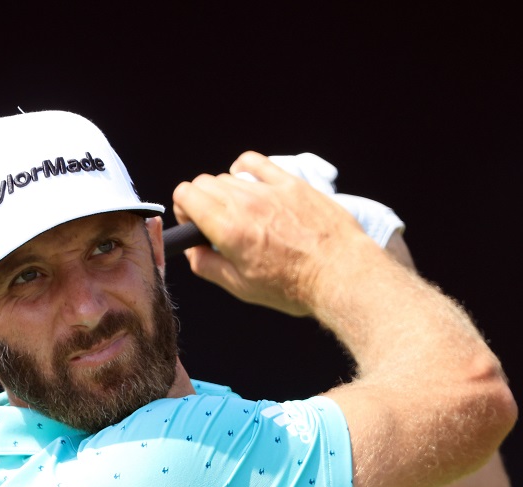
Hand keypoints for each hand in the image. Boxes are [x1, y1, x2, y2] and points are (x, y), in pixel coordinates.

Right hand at [172, 151, 381, 315]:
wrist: (339, 274)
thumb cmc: (294, 286)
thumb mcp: (242, 288)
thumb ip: (208, 267)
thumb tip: (194, 252)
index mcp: (228, 230)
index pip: (186, 195)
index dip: (183, 209)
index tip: (193, 224)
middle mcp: (245, 204)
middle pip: (204, 183)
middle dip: (200, 201)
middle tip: (213, 223)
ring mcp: (269, 190)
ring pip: (227, 175)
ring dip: (224, 192)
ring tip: (238, 212)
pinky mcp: (290, 183)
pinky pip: (255, 162)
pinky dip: (244, 168)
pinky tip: (249, 183)